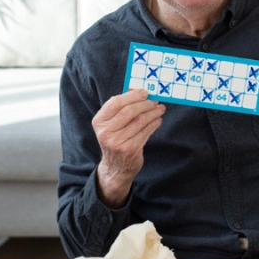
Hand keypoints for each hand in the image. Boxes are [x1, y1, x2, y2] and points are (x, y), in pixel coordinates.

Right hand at [93, 89, 164, 207]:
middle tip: (155, 100)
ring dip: (152, 113)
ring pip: (140, 121)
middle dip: (145, 104)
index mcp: (99, 122)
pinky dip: (154, 124)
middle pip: (129, 111)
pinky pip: (146, 132)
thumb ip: (120, 109)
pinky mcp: (130, 149)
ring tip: (159, 108)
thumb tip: (137, 91)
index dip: (131, 96)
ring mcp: (118, 142)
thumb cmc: (115, 140)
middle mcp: (106, 132)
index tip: (144, 92)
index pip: (115, 103)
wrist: (115, 167)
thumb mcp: (110, 125)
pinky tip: (158, 120)